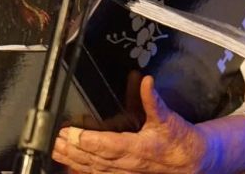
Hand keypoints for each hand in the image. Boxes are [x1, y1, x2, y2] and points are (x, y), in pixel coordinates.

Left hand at [53, 76, 213, 173]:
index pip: (109, 145)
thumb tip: (146, 80)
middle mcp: (129, 163)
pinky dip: (82, 167)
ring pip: (94, 168)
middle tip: (54, 139)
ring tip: (55, 149)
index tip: (71, 132)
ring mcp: (125, 172)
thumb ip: (154, 100)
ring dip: (73, 160)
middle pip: (95, 158)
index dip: (88, 140)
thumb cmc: (179, 139)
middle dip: (73, 150)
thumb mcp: (169, 118)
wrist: (190, 162)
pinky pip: (99, 173)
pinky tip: (68, 162)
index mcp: (140, 148)